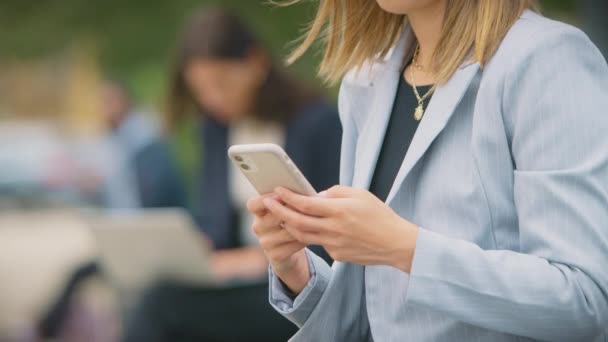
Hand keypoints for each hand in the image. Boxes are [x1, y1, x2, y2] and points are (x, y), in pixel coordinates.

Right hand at [247, 194, 310, 292]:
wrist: (288, 249)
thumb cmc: (291, 220)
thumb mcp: (286, 208)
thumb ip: (288, 199)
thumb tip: (305, 193)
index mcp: (258, 212)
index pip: (252, 204)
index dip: (264, 199)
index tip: (279, 195)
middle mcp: (257, 227)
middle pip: (274, 216)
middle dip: (293, 211)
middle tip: (308, 207)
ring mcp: (265, 242)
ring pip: (288, 230)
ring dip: (303, 225)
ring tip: (315, 220)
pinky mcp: (275, 255)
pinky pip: (294, 244)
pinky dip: (305, 239)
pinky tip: (312, 235)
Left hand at [263, 185, 418, 272]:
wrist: (396, 244)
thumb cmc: (379, 215)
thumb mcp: (360, 194)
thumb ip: (336, 192)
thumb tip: (317, 196)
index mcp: (339, 210)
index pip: (306, 204)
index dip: (288, 197)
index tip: (276, 190)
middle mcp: (334, 229)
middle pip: (297, 221)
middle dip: (279, 211)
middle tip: (266, 203)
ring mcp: (334, 244)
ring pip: (303, 235)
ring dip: (288, 225)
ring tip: (280, 215)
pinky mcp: (337, 255)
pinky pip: (318, 243)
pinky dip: (311, 234)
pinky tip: (310, 227)